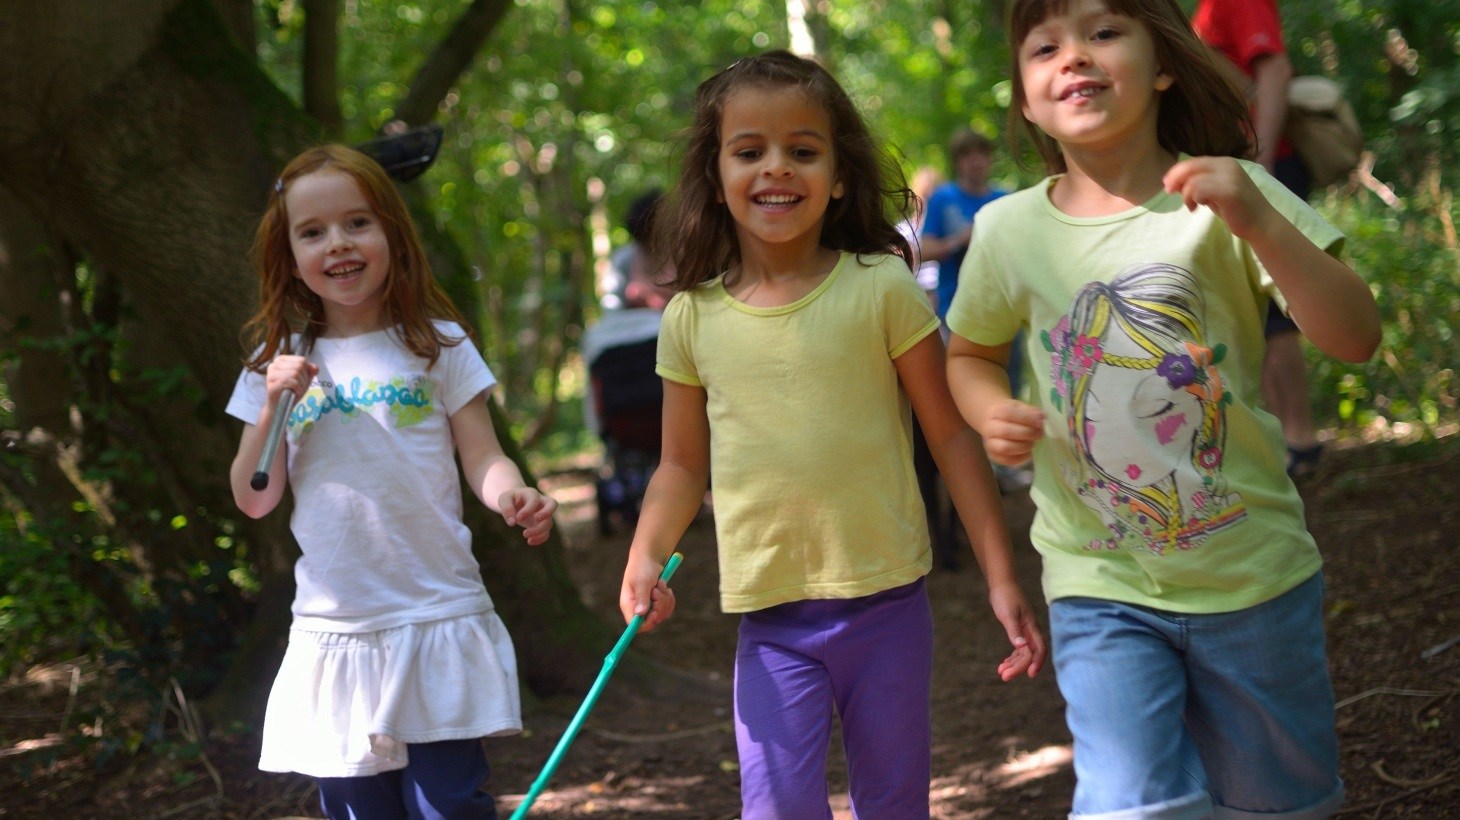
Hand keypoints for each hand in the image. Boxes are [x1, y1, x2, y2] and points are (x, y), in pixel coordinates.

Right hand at [265, 355, 316, 402]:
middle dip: (303, 379)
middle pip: (299, 366)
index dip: (306, 372)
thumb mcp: (304, 379)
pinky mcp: (271, 383)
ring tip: (295, 390)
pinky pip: (290, 381)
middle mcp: (274, 364)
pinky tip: (294, 392)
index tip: (300, 380)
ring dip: (300, 385)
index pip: (302, 360)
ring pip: (295, 373)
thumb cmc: (291, 392)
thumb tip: (315, 367)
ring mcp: (271, 373)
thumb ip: (310, 371)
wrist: (280, 407)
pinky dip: (296, 388)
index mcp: (281, 360)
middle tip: (298, 387)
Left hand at [498, 487, 556, 544]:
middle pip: (553, 504)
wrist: (516, 501)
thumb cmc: (511, 499)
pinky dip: (540, 538)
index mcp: (531, 493)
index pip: (534, 500)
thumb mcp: (504, 499)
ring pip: (549, 522)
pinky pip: (547, 532)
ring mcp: (544, 513)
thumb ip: (507, 508)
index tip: (518, 518)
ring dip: (538, 530)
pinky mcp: (542, 524)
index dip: (528, 510)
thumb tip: (512, 523)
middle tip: (537, 519)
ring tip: (524, 534)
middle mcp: (541, 502)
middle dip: (547, 512)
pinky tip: (529, 541)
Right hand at [619, 554, 676, 632]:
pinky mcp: (657, 602)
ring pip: (662, 614)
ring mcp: (648, 606)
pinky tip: (665, 587)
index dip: (646, 623)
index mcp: (628, 604)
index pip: (635, 625)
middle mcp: (637, 608)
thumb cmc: (643, 567)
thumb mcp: (642, 581)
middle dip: (659, 606)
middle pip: (652, 621)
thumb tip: (640, 614)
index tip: (655, 613)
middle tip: (657, 591)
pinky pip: (668, 608)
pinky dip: (669, 598)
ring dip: (665, 599)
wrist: (651, 556)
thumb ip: (641, 598)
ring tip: (660, 584)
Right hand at [981, 398, 1044, 466]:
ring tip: (1032, 442)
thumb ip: (1030, 411)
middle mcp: (990, 428)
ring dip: (1024, 446)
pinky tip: (1028, 452)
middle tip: (1040, 434)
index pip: (1009, 413)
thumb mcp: (1019, 407)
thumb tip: (1043, 418)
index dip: (1027, 418)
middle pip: (1006, 432)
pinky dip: (1021, 457)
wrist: (993, 422)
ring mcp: (990, 443)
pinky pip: (1008, 460)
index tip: (1041, 421)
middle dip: (1028, 433)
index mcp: (995, 412)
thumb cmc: (1011, 414)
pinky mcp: (994, 456)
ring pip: (1005, 448)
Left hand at [989, 582, 1046, 680]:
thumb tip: (1022, 647)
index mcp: (1031, 627)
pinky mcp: (1018, 630)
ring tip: (1001, 672)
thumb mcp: (1008, 614)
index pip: (1038, 649)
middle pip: (1030, 654)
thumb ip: (1014, 631)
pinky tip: (1004, 664)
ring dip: (1014, 664)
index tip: (1029, 675)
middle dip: (1019, 667)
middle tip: (1005, 677)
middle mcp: (1031, 631)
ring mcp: (1025, 631)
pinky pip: (1019, 649)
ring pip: (1024, 653)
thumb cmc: (1006, 596)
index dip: (1035, 663)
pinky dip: (1012, 657)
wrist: (1002, 583)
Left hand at [1163, 156, 1277, 239]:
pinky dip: (1193, 198)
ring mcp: (1229, 177)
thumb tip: (1173, 182)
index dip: (1177, 172)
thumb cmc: (1237, 210)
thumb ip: (1198, 185)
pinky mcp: (1229, 191)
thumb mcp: (1214, 193)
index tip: (1167, 185)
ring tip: (1193, 206)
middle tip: (1169, 192)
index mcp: (1225, 163)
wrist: (1262, 224)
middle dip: (1175, 179)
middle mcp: (1228, 165)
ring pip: (1193, 180)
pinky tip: (1198, 207)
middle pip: (1191, 167)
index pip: (1194, 162)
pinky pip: (1199, 189)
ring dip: (1186, 195)